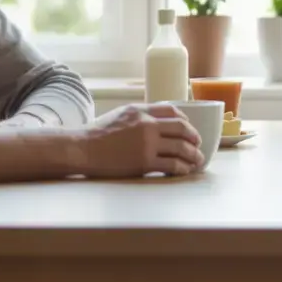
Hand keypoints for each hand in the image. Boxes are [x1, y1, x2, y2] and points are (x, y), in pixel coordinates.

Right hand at [77, 103, 203, 177]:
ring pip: (182, 148)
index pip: (172, 111)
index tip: (189, 128)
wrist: (82, 149)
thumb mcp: (121, 114)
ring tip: (197, 160)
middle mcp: (147, 124)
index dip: (186, 120)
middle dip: (194, 138)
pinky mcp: (145, 162)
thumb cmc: (98, 134)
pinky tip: (184, 170)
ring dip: (194, 155)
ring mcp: (147, 144)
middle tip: (198, 145)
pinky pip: (172, 165)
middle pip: (182, 128)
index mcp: (141, 110)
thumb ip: (140, 115)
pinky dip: (183, 168)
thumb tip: (159, 122)